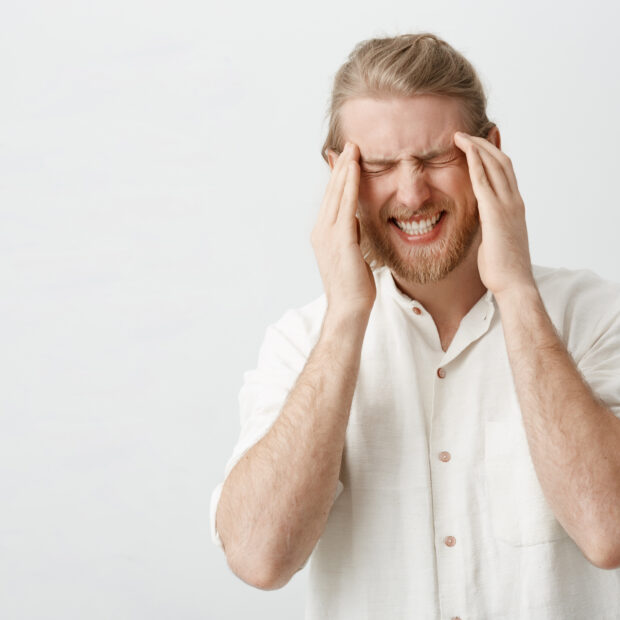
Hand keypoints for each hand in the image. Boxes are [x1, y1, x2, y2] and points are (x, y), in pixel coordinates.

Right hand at [311, 142, 375, 316]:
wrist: (349, 308)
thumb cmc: (354, 287)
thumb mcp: (353, 253)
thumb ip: (352, 234)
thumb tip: (356, 220)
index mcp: (323, 234)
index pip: (332, 199)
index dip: (339, 177)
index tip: (347, 158)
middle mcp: (321, 231)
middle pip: (331, 191)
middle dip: (340, 166)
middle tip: (349, 144)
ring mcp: (327, 234)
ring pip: (336, 194)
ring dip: (344, 169)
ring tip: (352, 148)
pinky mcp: (340, 239)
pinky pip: (346, 205)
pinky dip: (349, 184)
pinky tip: (354, 169)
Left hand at [454, 131, 535, 297]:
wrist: (513, 284)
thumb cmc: (502, 269)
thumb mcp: (495, 241)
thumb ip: (490, 227)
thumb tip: (482, 225)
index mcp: (515, 208)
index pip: (505, 172)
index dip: (493, 155)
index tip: (479, 144)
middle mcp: (514, 202)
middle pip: (502, 162)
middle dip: (484, 144)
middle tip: (467, 133)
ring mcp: (507, 206)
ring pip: (494, 165)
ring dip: (477, 147)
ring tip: (460, 135)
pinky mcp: (495, 214)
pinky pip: (484, 181)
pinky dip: (475, 163)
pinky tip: (464, 151)